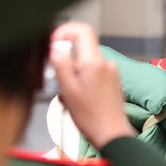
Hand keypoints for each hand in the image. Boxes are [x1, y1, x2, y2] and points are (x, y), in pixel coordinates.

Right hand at [50, 22, 133, 148]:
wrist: (111, 134)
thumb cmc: (91, 117)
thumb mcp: (67, 89)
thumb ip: (61, 63)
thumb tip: (56, 47)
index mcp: (95, 62)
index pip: (82, 30)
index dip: (64, 32)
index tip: (53, 44)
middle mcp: (106, 64)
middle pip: (80, 50)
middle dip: (66, 63)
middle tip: (61, 83)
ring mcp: (111, 72)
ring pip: (84, 64)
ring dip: (72, 77)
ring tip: (71, 97)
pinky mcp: (112, 81)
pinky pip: (92, 74)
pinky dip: (81, 83)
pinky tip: (79, 100)